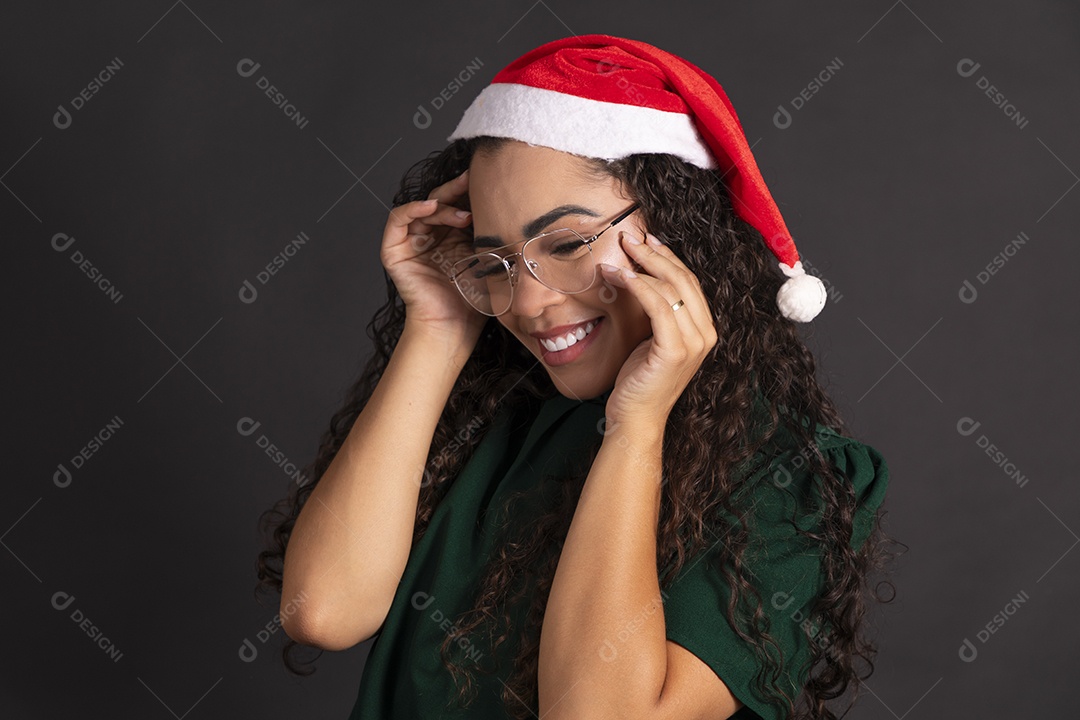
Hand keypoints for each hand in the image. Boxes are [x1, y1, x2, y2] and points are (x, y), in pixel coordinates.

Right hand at [380, 169, 485, 345]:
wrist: (455, 324)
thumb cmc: (473, 299)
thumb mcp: (486, 256)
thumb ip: (487, 230)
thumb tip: (505, 202)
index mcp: (452, 236)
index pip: (457, 204)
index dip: (469, 192)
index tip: (488, 181)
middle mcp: (431, 236)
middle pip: (440, 201)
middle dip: (456, 190)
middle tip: (472, 181)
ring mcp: (412, 242)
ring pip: (423, 208)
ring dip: (442, 205)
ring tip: (463, 216)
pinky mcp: (394, 251)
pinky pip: (397, 220)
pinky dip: (412, 208)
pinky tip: (431, 207)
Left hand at [598, 231, 717, 429]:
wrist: (636, 417)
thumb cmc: (640, 380)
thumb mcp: (651, 338)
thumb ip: (656, 311)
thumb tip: (640, 274)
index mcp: (704, 329)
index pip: (689, 282)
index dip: (668, 257)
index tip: (647, 240)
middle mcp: (706, 334)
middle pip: (683, 280)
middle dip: (655, 254)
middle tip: (630, 238)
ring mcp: (694, 343)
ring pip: (671, 289)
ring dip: (642, 267)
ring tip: (618, 254)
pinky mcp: (675, 350)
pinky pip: (658, 307)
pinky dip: (640, 286)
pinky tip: (623, 275)